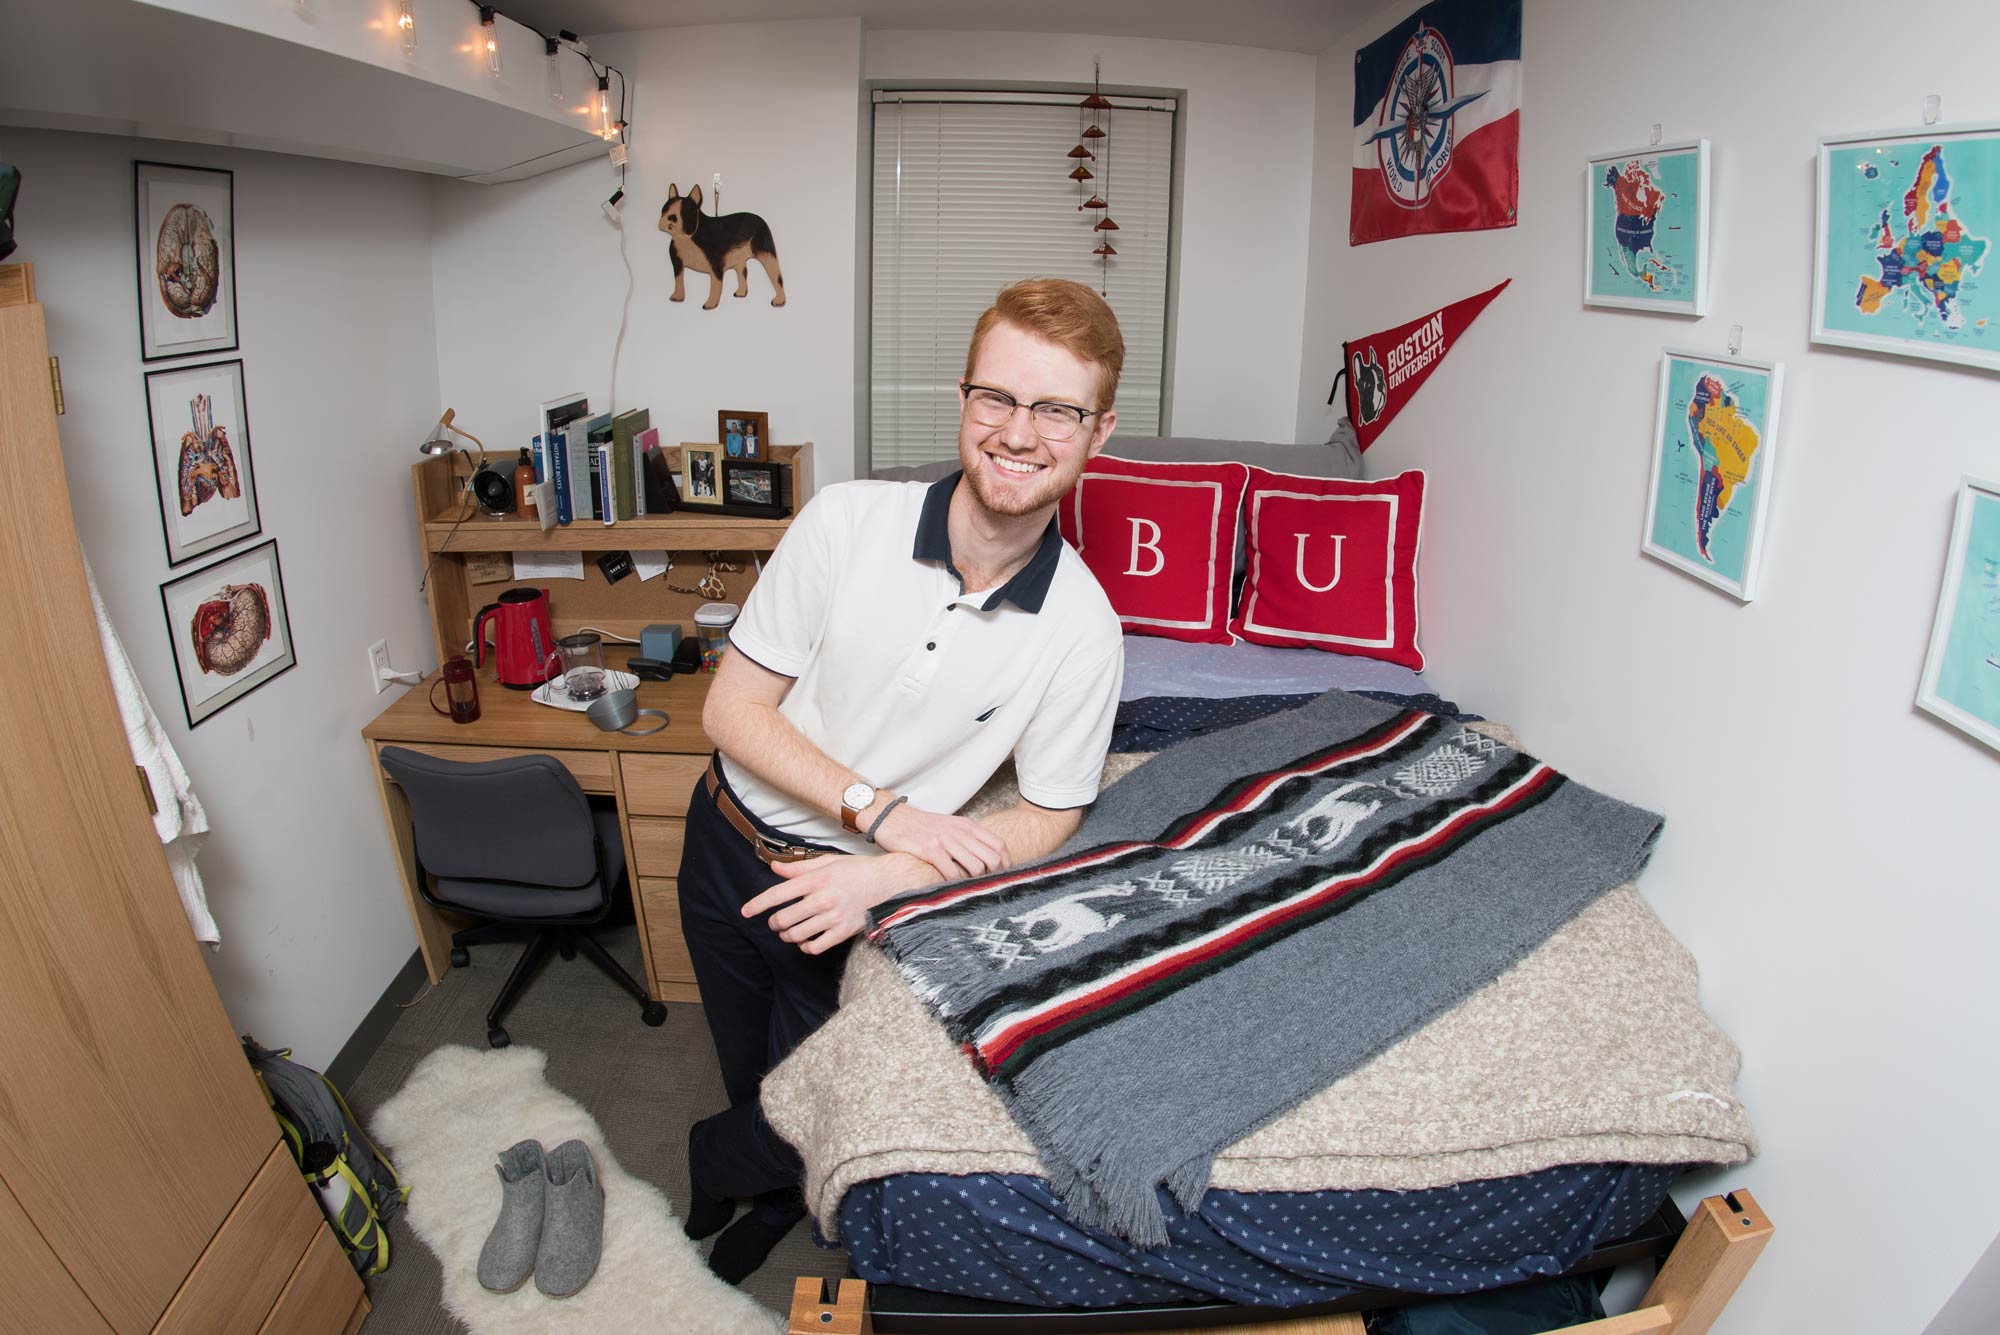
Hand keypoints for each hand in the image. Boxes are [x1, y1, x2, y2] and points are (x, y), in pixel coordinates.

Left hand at [741, 853, 936, 953]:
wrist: (890, 884)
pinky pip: (815, 947)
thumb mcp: (828, 862)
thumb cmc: (858, 870)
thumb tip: (775, 868)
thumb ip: (799, 868)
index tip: (745, 912)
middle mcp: (822, 899)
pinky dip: (805, 947)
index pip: (778, 894)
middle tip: (775, 922)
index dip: (757, 904)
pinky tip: (806, 941)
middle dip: (774, 923)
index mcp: (817, 879)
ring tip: (789, 931)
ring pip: (796, 935)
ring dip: (787, 936)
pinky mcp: (843, 932)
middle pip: (783, 919)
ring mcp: (833, 917)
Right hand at [869, 802, 1008, 880]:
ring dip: (976, 881)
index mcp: (968, 826)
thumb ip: (968, 838)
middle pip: (992, 858)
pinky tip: (951, 887)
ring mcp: (946, 840)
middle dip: (994, 875)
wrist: (893, 818)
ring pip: (976, 866)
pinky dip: (955, 883)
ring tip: (971, 888)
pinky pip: (951, 872)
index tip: (1004, 875)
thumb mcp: (951, 826)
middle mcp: (960, 832)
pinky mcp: (930, 850)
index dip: (1006, 863)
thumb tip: (987, 857)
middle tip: (988, 886)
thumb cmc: (922, 826)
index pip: (999, 845)